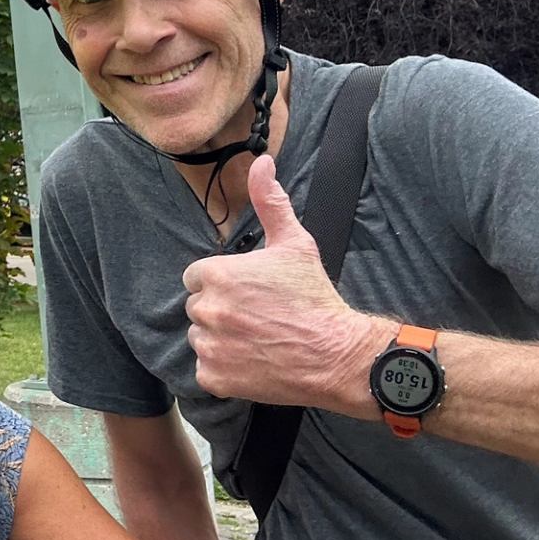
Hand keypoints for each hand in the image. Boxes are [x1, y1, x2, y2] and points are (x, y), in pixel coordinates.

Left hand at [181, 155, 387, 414]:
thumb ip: (270, 201)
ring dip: (221, 340)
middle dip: (222, 310)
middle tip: (259, 316)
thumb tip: (261, 162)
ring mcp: (209, 346)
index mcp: (216, 274)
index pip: (199, 277)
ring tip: (258, 339)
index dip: (224, 284)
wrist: (339, 354)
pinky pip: (206, 371)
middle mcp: (206, 309)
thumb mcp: (295, 243)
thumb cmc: (315, 297)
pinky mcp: (215, 377)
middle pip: (199, 307)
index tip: (250, 292)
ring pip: (201, 338)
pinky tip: (253, 362)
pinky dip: (224, 370)